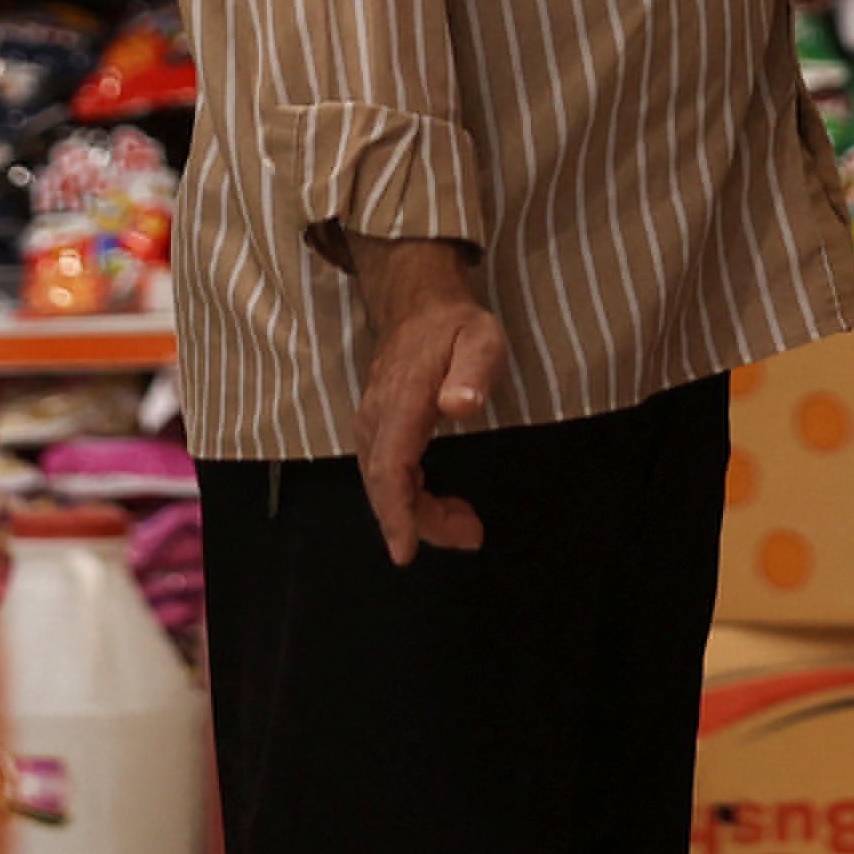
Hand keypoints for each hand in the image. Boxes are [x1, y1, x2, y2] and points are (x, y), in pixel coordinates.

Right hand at [339, 234, 504, 566]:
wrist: (418, 302)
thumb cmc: (456, 325)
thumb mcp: (481, 339)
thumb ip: (474, 372)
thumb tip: (459, 405)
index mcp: (402, 401)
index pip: (391, 465)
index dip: (397, 511)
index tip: (406, 550)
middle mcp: (377, 417)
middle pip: (384, 484)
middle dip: (419, 521)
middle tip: (470, 534)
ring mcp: (372, 423)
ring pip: (381, 482)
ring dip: (415, 512)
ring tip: (465, 523)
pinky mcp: (375, 428)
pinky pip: (383, 473)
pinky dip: (406, 497)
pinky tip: (436, 502)